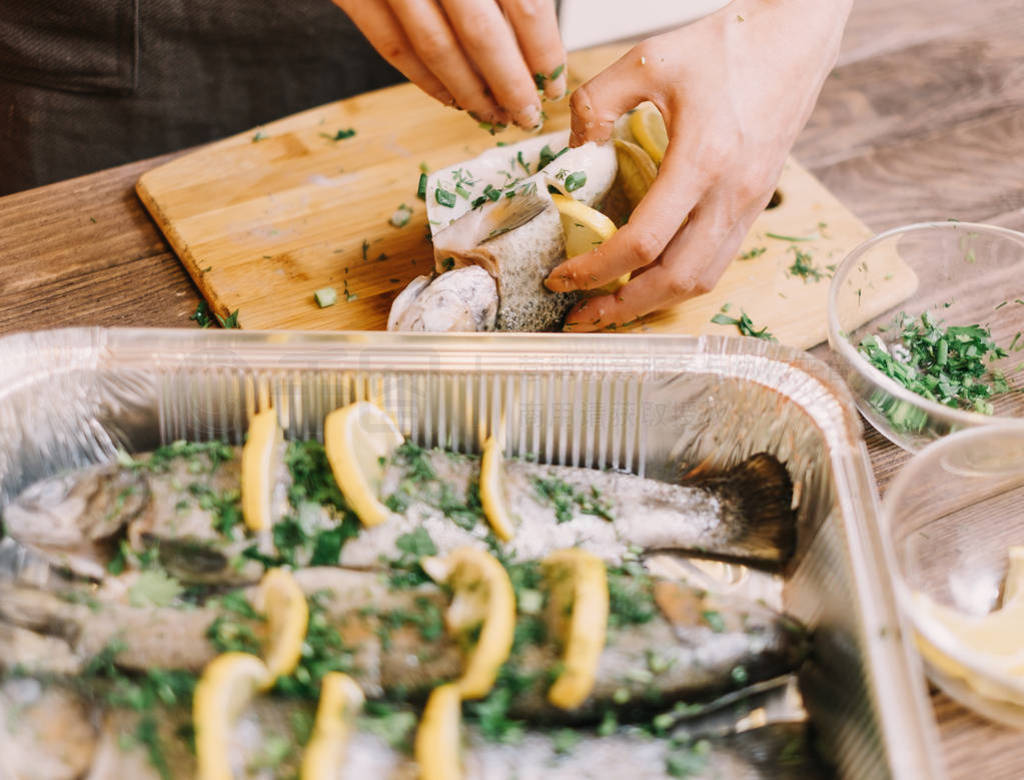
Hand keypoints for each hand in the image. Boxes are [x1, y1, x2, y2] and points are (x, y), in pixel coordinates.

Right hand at [334, 0, 565, 129]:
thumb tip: (542, 28)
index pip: (526, 7)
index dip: (543, 54)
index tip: (553, 84)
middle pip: (482, 37)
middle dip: (509, 86)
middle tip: (526, 115)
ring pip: (435, 49)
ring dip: (468, 93)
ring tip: (493, 115)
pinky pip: (392, 47)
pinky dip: (423, 80)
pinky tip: (449, 98)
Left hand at [544, 0, 852, 329]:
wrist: (795, 38)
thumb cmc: (729, 46)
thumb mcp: (647, 60)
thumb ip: (596, 102)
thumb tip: (573, 151)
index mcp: (701, 161)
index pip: (643, 241)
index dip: (596, 269)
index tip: (561, 277)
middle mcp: (730, 194)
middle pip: (676, 280)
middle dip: (624, 307)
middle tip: (583, 317)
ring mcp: (748, 204)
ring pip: (701, 279)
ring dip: (654, 302)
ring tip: (612, 307)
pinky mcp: (754, 205)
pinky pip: (717, 261)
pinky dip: (679, 282)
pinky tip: (649, 278)